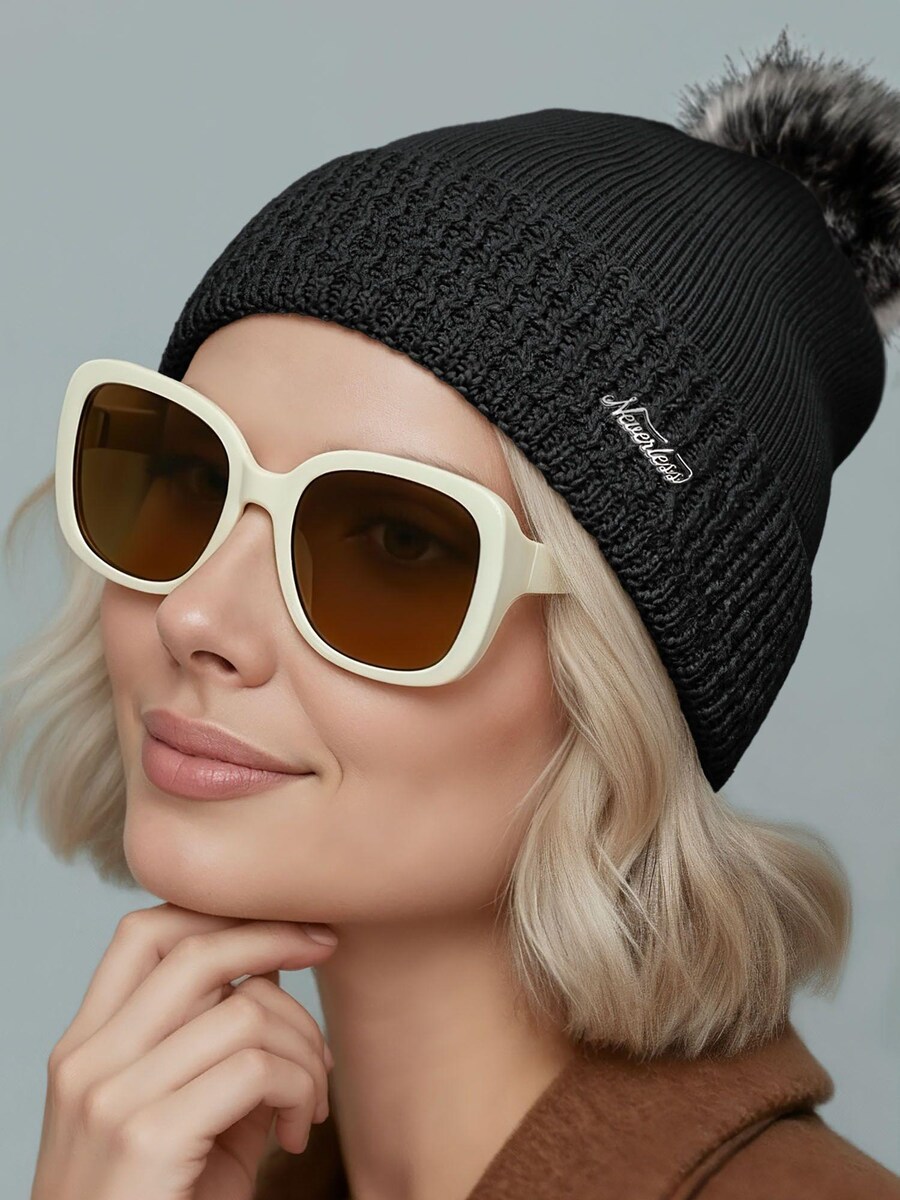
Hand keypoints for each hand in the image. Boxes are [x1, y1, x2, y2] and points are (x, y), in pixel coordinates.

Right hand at [30, 901, 337, 1199]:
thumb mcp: (184, 1117)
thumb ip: (217, 1046)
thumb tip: (273, 972)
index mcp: (86, 1047)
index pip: (143, 931)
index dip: (222, 910)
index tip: (287, 923)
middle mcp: (88, 1061)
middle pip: (195, 947)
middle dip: (276, 935)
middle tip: (328, 948)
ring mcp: (111, 1097)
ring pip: (243, 1008)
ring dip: (304, 1044)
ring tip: (312, 1097)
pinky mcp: (148, 1136)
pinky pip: (256, 1067)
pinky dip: (301, 1089)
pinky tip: (299, 1134)